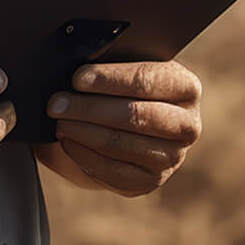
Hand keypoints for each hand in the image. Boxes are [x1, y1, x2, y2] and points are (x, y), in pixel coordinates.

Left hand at [44, 60, 202, 196]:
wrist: (124, 124)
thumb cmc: (121, 87)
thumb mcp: (124, 67)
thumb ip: (112, 63)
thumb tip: (78, 67)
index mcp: (186, 87)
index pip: (147, 80)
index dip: (110, 79)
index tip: (77, 78)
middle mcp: (187, 125)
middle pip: (135, 115)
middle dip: (89, 108)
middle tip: (56, 103)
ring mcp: (173, 158)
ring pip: (121, 144)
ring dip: (82, 131)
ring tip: (58, 121)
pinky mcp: (150, 182)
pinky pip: (113, 172)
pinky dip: (84, 155)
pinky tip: (67, 141)